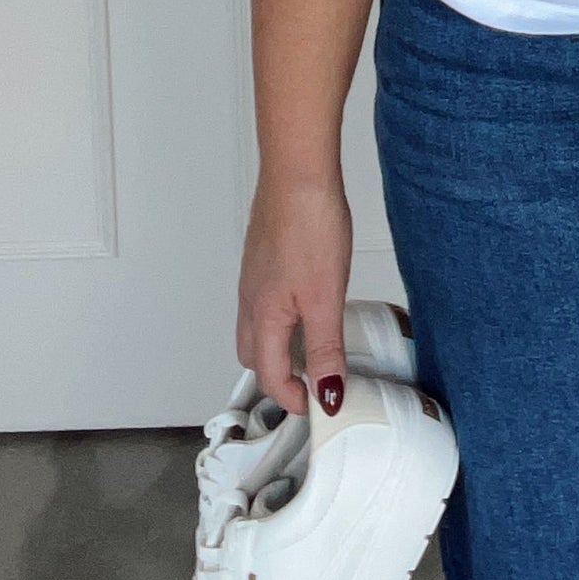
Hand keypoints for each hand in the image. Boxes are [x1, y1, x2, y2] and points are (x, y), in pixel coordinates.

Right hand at [236, 174, 353, 419]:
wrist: (297, 173)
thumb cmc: (308, 226)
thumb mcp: (326, 297)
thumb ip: (326, 347)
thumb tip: (327, 393)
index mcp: (262, 316)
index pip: (269, 375)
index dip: (292, 398)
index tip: (318, 406)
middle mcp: (251, 299)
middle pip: (253, 355)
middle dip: (277, 376)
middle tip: (311, 383)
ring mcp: (254, 275)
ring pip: (256, 326)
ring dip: (278, 346)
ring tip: (314, 346)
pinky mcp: (263, 256)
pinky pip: (264, 300)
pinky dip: (281, 317)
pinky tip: (308, 302)